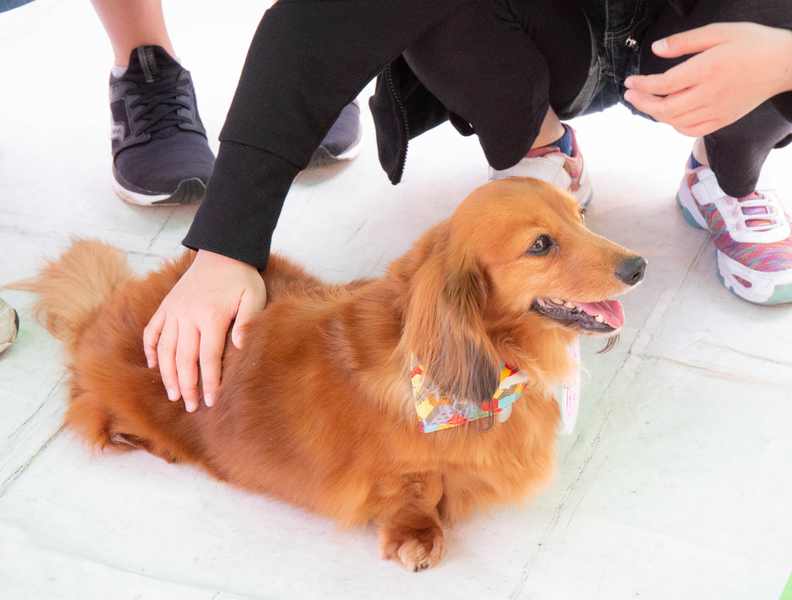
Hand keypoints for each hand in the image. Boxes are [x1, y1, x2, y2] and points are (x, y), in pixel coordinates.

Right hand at [143, 250, 266, 411]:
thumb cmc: (242, 278)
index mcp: (211, 316)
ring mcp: (173, 310)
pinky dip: (150, 350)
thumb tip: (239, 347)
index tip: (210, 401)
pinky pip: (153, 331)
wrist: (222, 251)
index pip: (208, 358)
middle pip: (183, 359)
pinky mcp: (166, 306)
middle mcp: (187, 315)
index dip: (209, 382)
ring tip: (173, 395)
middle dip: (187, 386)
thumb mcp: (254, 297)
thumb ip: (247, 322)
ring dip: (167, 375)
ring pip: (164, 350)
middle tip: (191, 407)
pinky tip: (153, 366)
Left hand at [624, 23, 791, 136]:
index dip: (641, 85)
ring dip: (655, 114)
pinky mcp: (723, 120)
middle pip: (664, 108)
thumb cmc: (752, 43)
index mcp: (707, 69)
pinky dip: (674, 125)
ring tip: (646, 102)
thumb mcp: (719, 31)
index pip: (663, 84)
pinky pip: (691, 130)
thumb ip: (685, 41)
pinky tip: (669, 114)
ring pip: (675, 122)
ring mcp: (716, 110)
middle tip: (630, 95)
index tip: (629, 82)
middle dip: (641, 103)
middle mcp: (710, 94)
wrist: (784, 64)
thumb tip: (656, 49)